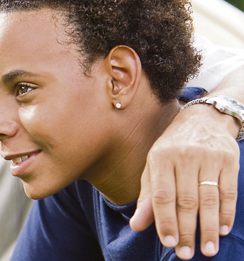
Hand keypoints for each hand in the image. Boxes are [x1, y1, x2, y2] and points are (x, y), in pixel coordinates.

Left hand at [130, 104, 238, 258]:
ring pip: (209, 199)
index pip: (162, 195)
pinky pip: (228, 191)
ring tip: (208, 249)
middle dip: (187, 230)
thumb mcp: (154, 166)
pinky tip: (222, 229)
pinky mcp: (229, 159)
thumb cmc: (172, 148)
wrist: (202, 119)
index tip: (169, 243)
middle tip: (186, 254)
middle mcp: (184, 156)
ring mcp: (208, 157)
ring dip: (209, 228)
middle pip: (186, 200)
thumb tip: (136, 225)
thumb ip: (147, 196)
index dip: (165, 221)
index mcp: (160, 157)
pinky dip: (226, 213)